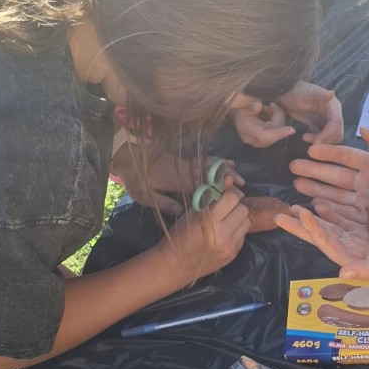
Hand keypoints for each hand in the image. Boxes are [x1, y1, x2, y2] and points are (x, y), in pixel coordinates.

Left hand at [110, 142, 242, 214]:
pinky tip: (229, 162)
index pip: (198, 186)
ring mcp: (185, 161)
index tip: (229, 196)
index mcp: (174, 181)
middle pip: (208, 174)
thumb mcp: (145, 196)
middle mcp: (182, 169)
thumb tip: (183, 212)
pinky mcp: (184, 157)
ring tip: (240, 177)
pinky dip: (218, 160)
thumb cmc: (135, 180)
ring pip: (210, 164)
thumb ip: (164, 203)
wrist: (126, 156)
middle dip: (226, 180)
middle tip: (242, 188)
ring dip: (226, 170)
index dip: (214, 190)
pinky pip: (204, 158)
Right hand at [156, 183, 248, 283]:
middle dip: (236, 206)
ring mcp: (230, 246)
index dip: (230, 194)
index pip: (232, 198)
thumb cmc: (180, 235)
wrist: (175, 265)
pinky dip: (236, 232)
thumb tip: (229, 180)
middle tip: (226, 209)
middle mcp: (223, 234)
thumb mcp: (192, 213)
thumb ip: (211, 197)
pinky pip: (243, 236)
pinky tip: (225, 234)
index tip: (225, 195)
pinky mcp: (233, 255)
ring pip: (246, 223)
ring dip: (238, 219)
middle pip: (243, 210)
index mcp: (210, 220)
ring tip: (226, 221)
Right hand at [229, 97, 292, 146]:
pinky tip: (270, 112)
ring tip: (269, 107)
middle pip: (274, 134)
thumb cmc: (240, 106)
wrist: (237, 112)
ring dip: (277, 118)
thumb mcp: (242, 102)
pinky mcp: (264, 140)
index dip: (278, 133)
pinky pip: (276, 132)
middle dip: (278, 118)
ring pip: (277, 133)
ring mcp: (259, 141)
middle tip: (273, 105)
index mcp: (246, 130)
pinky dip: (276, 121)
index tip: (292, 130)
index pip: (264, 136)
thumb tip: (258, 106)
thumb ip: (250, 104)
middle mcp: (253, 139)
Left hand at [275, 205, 368, 289]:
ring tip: (295, 205)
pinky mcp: (367, 232)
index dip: (312, 229)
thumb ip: (367, 272)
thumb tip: (342, 272)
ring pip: (330, 225)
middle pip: (321, 234)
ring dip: (313, 216)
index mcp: (353, 259)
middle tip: (279, 214)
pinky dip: (332, 211)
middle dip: (300, 225)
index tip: (300, 213)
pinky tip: (322, 202)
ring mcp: (358, 240)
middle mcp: (351, 249)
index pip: (327, 242)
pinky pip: (345, 219)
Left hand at [277, 80, 343, 143]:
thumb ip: (320, 95)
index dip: (328, 134)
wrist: (287, 94)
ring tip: (305, 137)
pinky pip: (325, 137)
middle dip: (324, 139)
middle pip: (337, 132)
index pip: (336, 123)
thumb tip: (332, 94)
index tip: (316, 141)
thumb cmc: (296, 93)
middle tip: (307, 138)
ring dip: (321, 141)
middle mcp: (334, 113)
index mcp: (333, 106)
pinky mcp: (321, 124)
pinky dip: (318, 139)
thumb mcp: (307, 94)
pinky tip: (307, 135)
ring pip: (332, 137)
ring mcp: (328, 120)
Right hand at [290, 126, 368, 234]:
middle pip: (335, 175)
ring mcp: (367, 201)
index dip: (328, 152)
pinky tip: (313, 204)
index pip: (346, 156)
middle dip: (314, 170)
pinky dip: (328, 208)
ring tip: (297, 185)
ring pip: (336, 194)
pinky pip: (344, 212)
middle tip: (292, 166)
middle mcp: (367, 183)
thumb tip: (362, 127)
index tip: (309, 147)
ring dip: (316, 189)